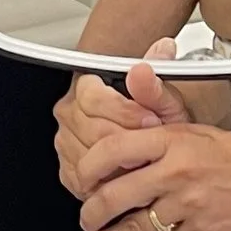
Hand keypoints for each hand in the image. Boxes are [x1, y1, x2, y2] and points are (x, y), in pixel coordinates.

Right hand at [54, 64, 165, 198]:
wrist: (152, 152)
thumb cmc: (155, 124)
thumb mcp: (164, 102)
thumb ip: (160, 79)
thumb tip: (162, 50)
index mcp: (86, 87)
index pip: (93, 96)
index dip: (125, 111)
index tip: (150, 119)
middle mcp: (69, 113)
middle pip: (92, 128)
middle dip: (128, 138)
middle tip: (151, 141)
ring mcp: (66, 143)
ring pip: (89, 156)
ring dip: (122, 161)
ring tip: (144, 158)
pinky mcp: (69, 171)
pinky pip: (86, 179)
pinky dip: (111, 180)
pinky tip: (129, 174)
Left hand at [74, 86, 230, 230]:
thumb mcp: (196, 126)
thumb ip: (157, 126)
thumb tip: (125, 123)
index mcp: (173, 140)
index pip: (115, 150)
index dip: (90, 166)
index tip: (81, 177)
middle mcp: (177, 171)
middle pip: (118, 195)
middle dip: (92, 213)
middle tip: (83, 220)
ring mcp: (190, 204)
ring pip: (135, 227)